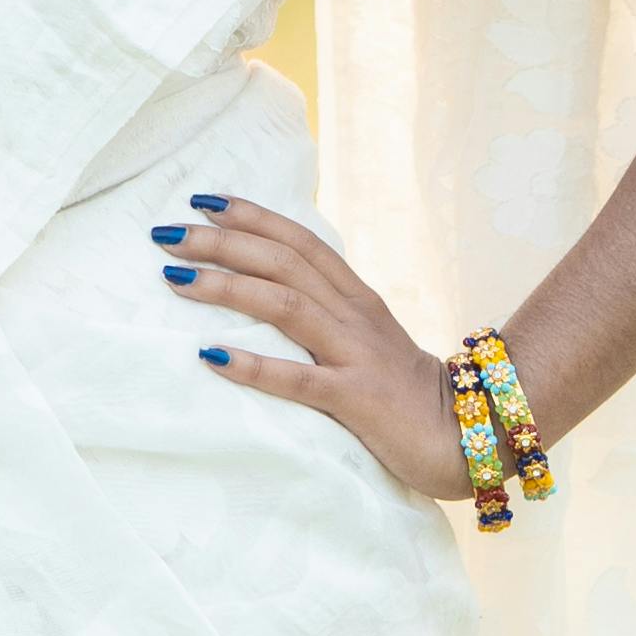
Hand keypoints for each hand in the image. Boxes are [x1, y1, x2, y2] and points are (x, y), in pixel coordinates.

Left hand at [148, 196, 466, 507]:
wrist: (468, 437)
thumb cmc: (405, 391)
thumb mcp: (366, 338)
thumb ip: (327, 312)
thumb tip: (268, 291)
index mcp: (356, 296)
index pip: (299, 240)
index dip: (251, 215)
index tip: (202, 199)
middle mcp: (354, 314)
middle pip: (282, 261)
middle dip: (222, 241)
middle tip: (167, 232)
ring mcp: (355, 353)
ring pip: (285, 305)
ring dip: (227, 286)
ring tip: (176, 278)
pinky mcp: (355, 399)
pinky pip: (298, 378)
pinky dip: (252, 365)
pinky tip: (210, 357)